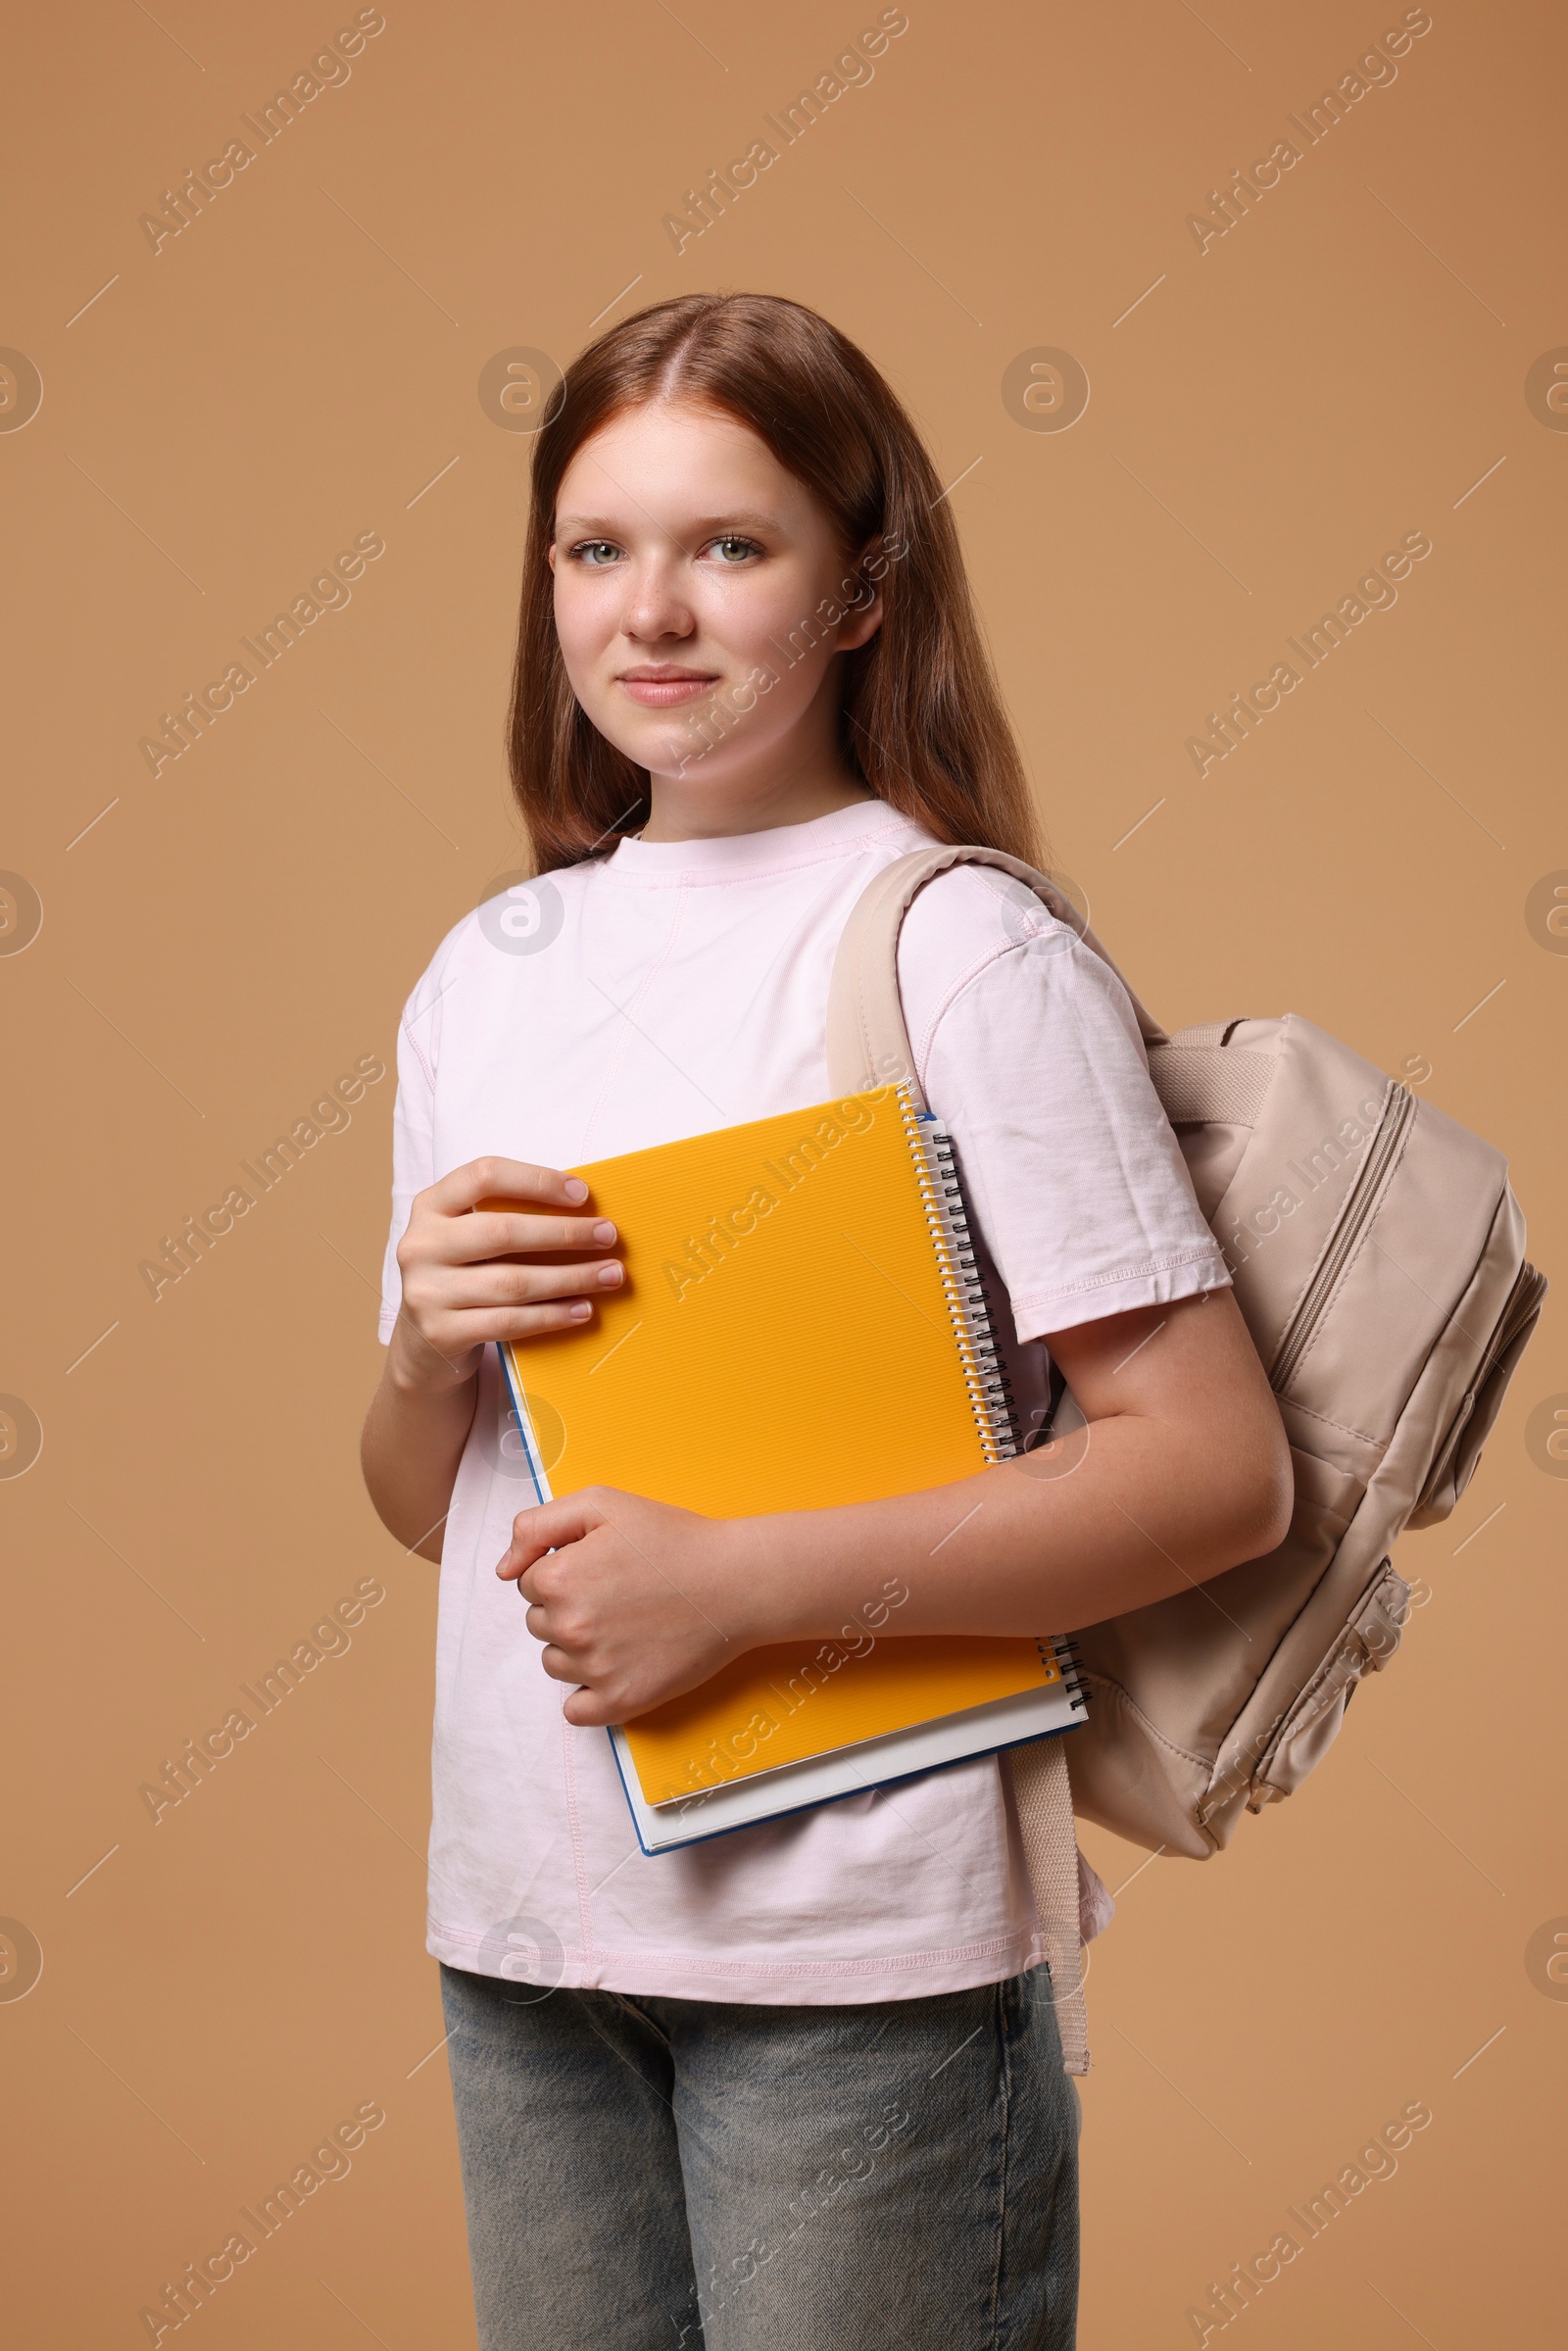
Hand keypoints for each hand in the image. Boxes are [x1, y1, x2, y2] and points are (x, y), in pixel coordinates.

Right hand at [391, 1156, 623, 1392]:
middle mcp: (421, 1245)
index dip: (537, 1180)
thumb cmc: (461, 1277)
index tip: (582, 1193)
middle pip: (503, 1232)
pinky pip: (510, 1321)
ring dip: (571, 1278)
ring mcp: (427, 1291)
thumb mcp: (466, 1237)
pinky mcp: (442, 1332)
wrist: (422, 1346)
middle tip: (609, 1235)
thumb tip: (583, 1210)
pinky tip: (583, 1309)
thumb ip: (504, 1217)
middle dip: (565, 1233)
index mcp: (430, 1206)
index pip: (484, 1176)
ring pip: (513, 1282)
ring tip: (609, 1275)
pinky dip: (553, 1315)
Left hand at [496, 1485, 751, 1724]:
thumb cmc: (672, 1538)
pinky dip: (589, 1694)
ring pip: (555, 1663)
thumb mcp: (602, 1503)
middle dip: (568, 1606)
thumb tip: (503, 1570)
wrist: (736, 1582)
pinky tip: (617, 1666)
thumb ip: (536, 1526)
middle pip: (539, 1622)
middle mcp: (569, 1627)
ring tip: (626, 1624)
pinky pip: (576, 1710)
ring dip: (578, 1648)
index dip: (564, 1568)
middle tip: (619, 1592)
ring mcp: (594, 1669)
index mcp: (558, 1578)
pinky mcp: (620, 1701)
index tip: (602, 1566)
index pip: (529, 1582)